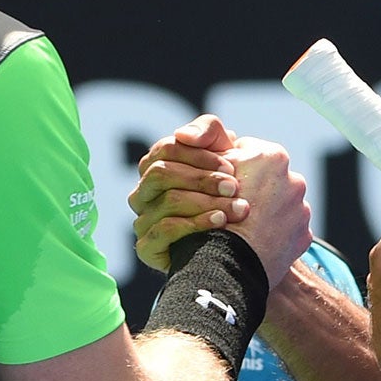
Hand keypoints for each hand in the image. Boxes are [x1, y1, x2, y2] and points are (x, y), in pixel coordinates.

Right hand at [130, 114, 246, 271]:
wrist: (238, 242)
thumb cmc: (228, 191)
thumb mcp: (223, 155)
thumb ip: (208, 132)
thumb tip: (183, 135)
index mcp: (156, 166)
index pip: (167, 149)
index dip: (199, 155)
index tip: (231, 166)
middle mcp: (143, 192)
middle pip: (161, 173)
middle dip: (202, 179)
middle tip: (234, 187)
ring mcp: (142, 220)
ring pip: (166, 202)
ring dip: (206, 202)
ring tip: (237, 208)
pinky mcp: (147, 248)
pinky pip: (164, 231)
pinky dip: (195, 224)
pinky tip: (220, 222)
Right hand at [220, 138, 311, 284]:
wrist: (227, 262)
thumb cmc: (212, 212)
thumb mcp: (207, 170)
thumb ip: (215, 151)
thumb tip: (211, 139)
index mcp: (272, 156)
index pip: (248, 152)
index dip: (229, 167)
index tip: (219, 184)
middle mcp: (294, 179)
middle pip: (267, 179)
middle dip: (252, 189)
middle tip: (231, 206)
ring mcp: (301, 208)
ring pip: (279, 205)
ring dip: (265, 212)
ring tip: (243, 227)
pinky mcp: (303, 235)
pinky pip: (287, 230)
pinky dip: (273, 234)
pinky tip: (255, 241)